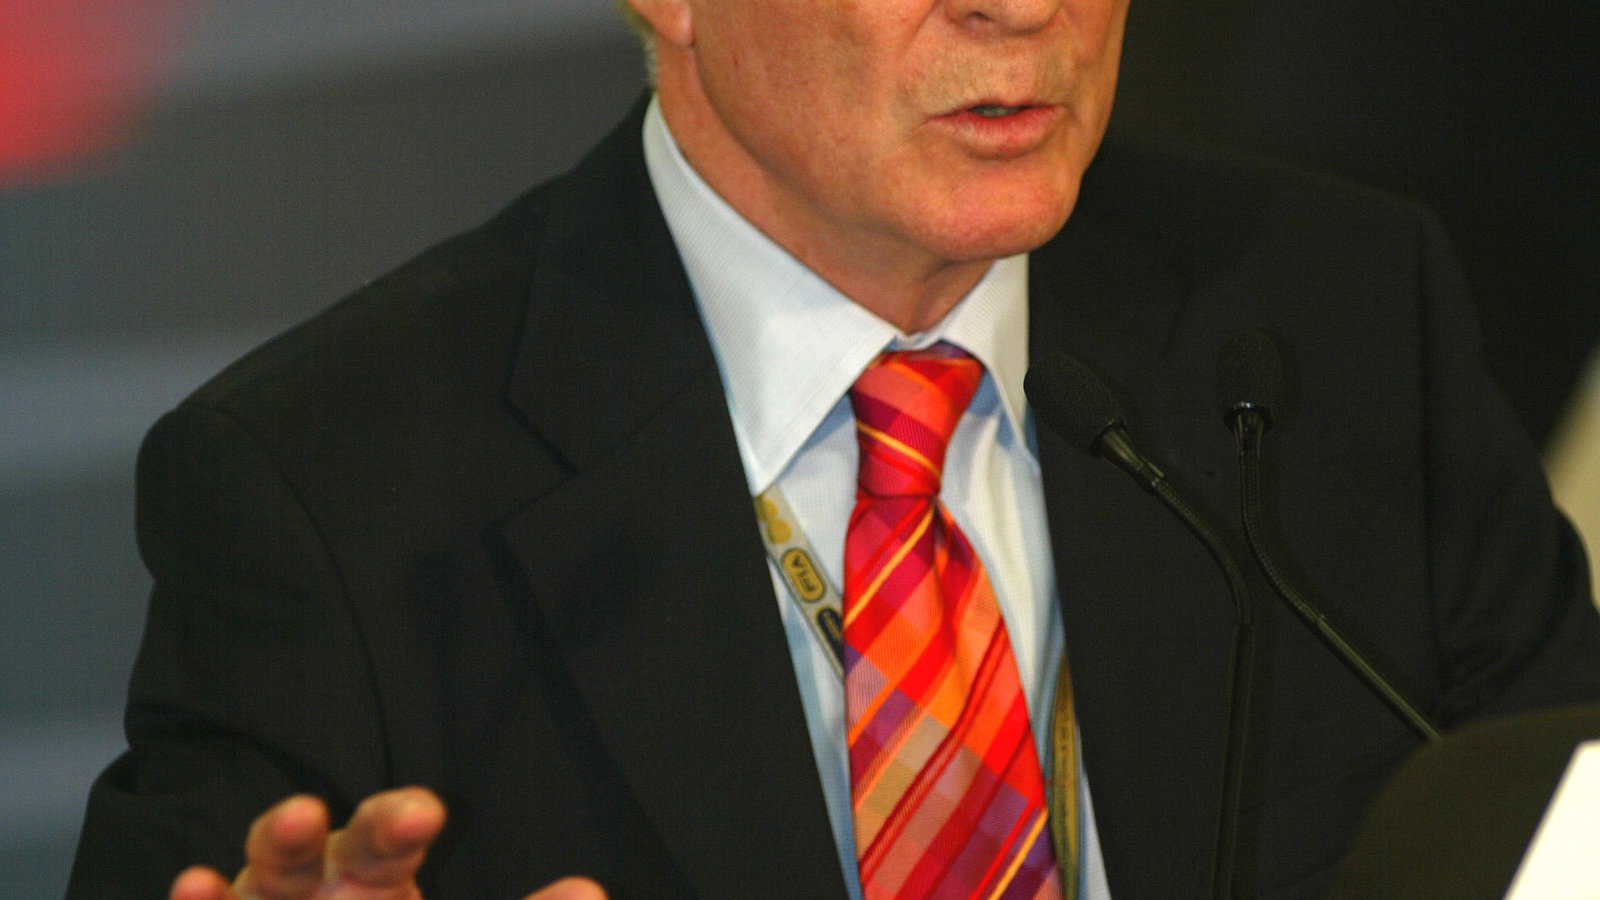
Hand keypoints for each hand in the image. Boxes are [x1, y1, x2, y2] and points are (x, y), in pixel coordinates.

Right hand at [167, 786, 605, 899]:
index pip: (384, 836)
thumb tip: (591, 892)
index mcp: (369, 874)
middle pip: (301, 850)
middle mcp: (306, 889)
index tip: (426, 811)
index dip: (397, 822)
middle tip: (315, 815)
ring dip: (256, 861)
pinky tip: (191, 887)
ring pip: (249, 886)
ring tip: (246, 850)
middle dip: (300, 834)